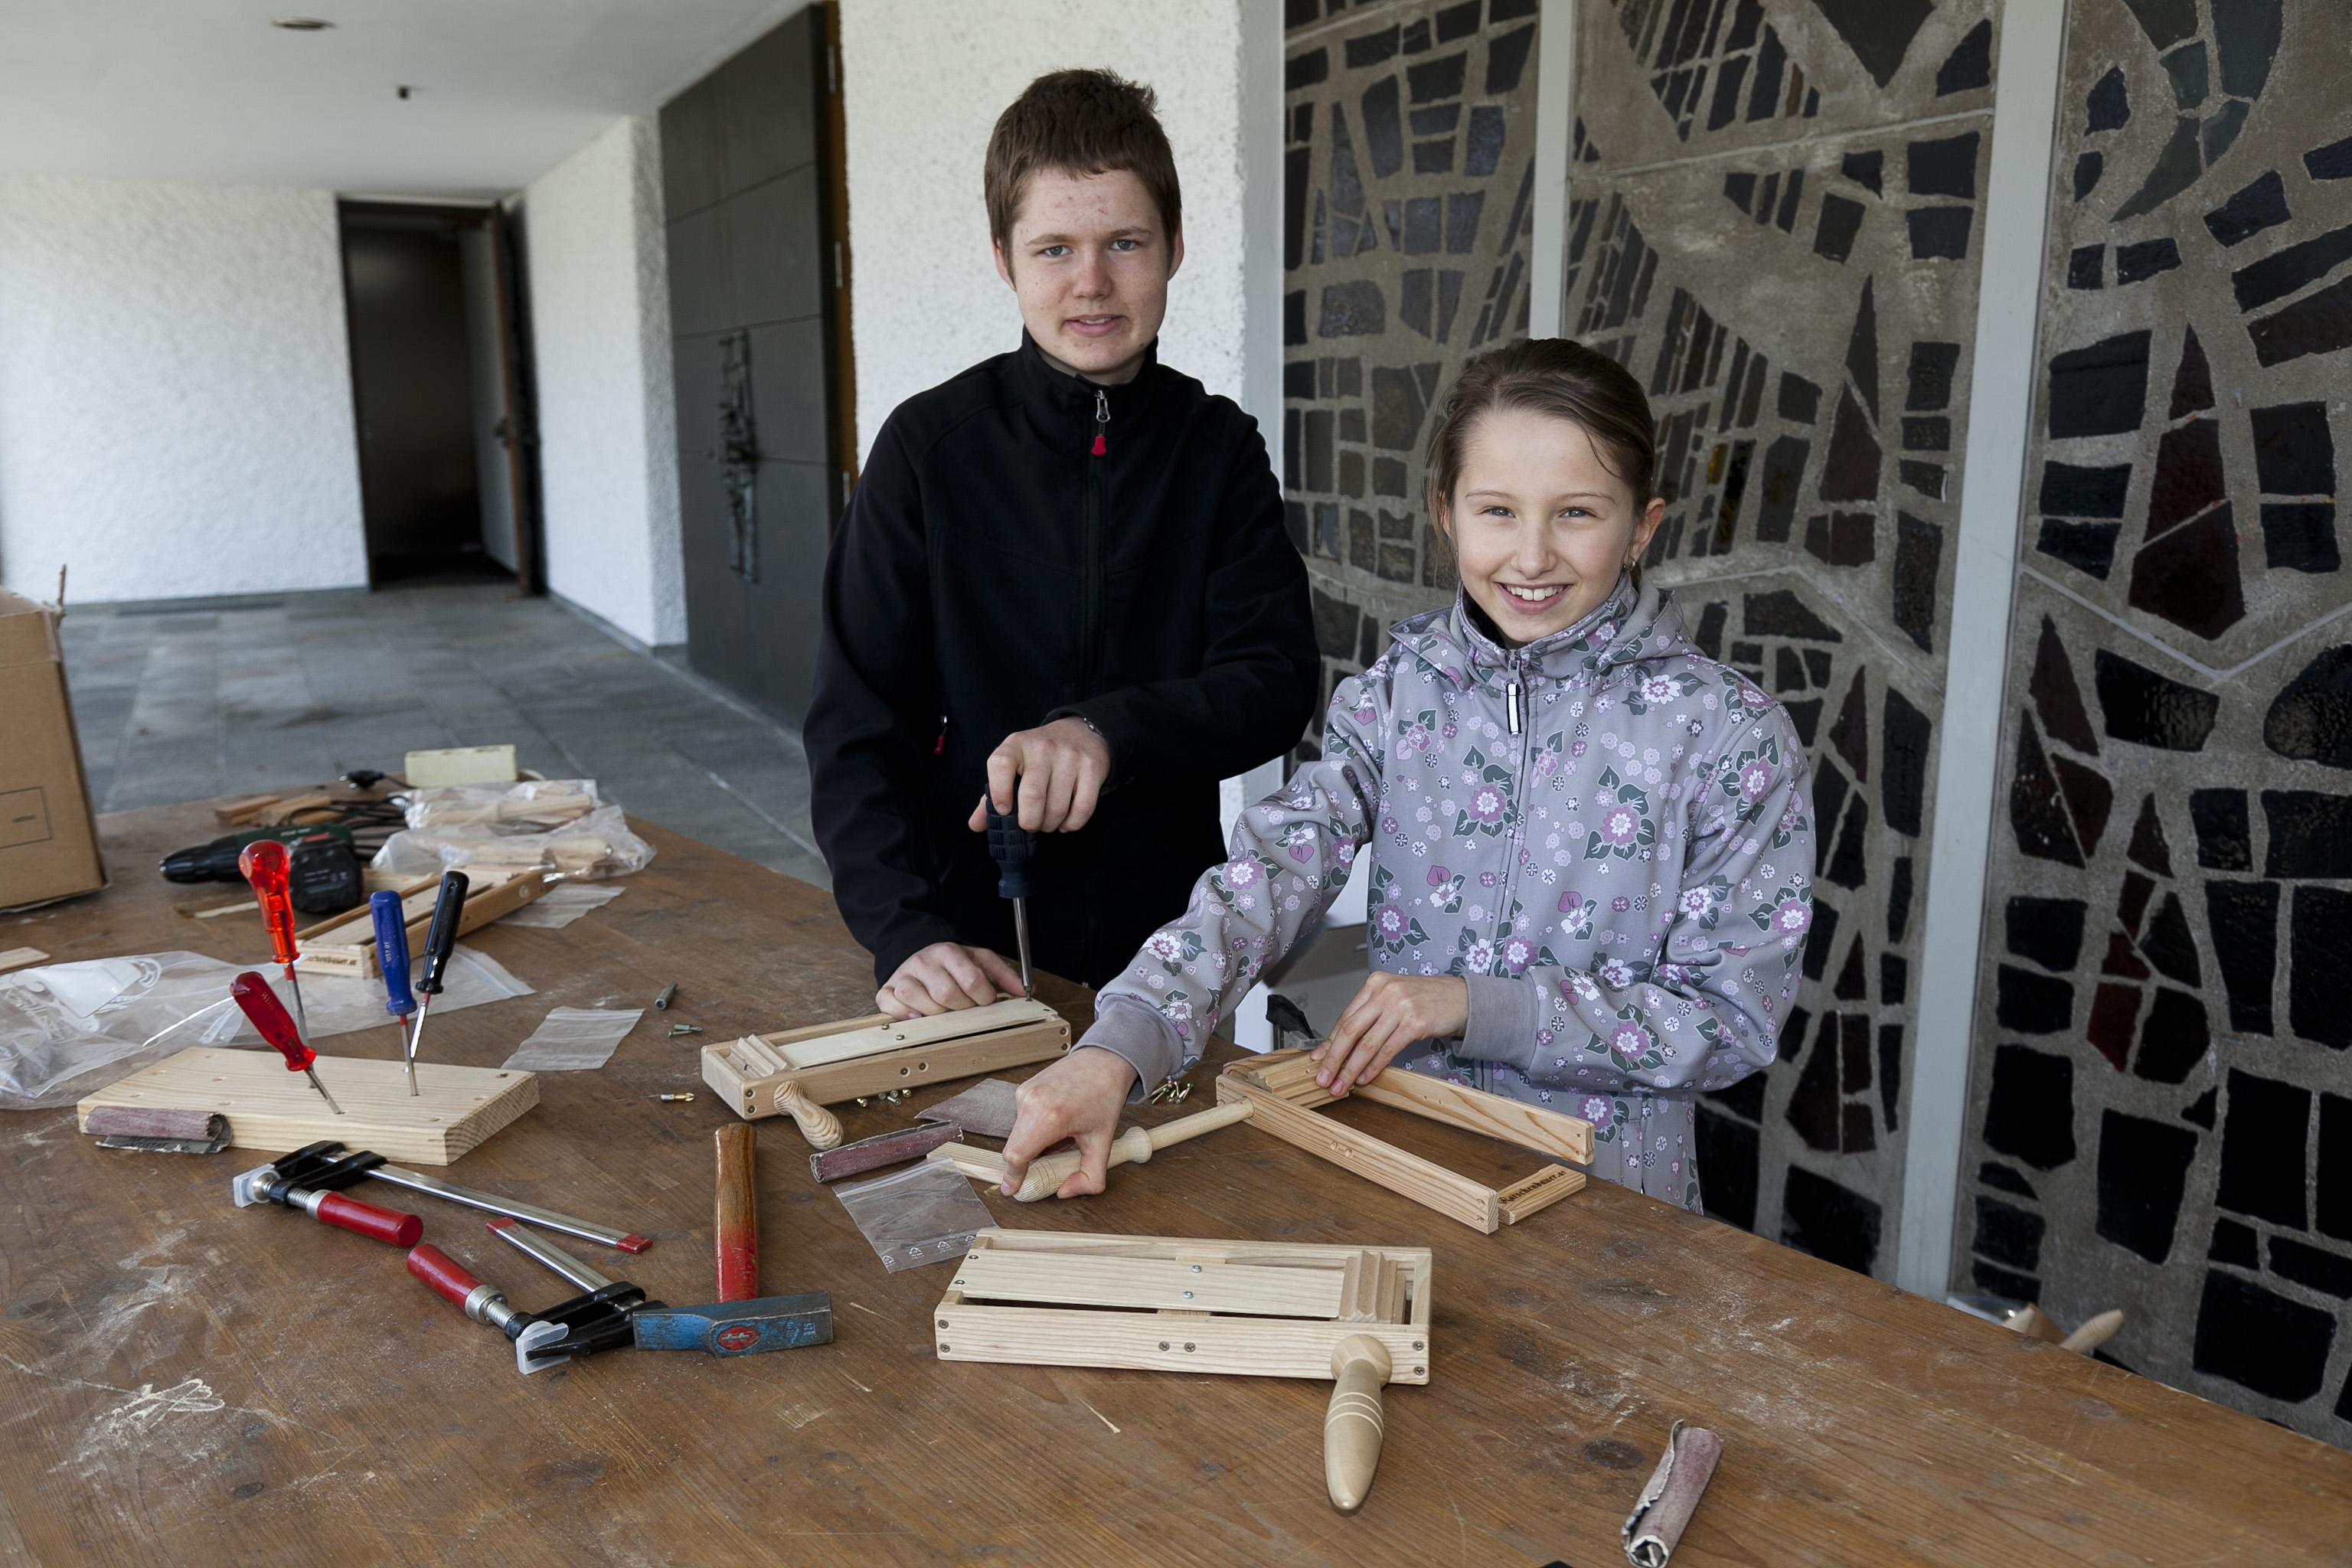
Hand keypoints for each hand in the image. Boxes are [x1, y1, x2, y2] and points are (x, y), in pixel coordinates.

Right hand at [876, 943, 1023, 1018]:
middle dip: (961, 1008)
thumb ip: (1004, 975)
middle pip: (947, 996)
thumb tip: (1026, 991)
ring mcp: (903, 977)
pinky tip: (918, 1016)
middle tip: (963, 1006)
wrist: (917, 954)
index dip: (983, 997)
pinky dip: (906, 1016)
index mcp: (949, 952)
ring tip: (943, 1010)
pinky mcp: (886, 991)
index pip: (972, 981)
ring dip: (937, 1014)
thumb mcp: (980, 961)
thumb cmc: (952, 964)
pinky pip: (893, 1007)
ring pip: (921, 1004)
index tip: (984, 1000)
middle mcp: (924, 962)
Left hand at [964, 717, 1110, 832]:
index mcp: (1016, 745)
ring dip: (1050, 825)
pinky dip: (1071, 824)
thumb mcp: (1013, 765)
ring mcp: (1070, 757)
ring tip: (1047, 823)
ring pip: (1057, 808)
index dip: (998, 792)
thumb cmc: (1039, 756)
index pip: (1000, 764)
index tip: (1004, 810)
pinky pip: (1082, 809)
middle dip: (1029, 822)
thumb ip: (991, 795)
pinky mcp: (1092, 768)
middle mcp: (1043, 748)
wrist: (1081, 733)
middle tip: (1030, 825)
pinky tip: (1064, 822)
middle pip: (1032, 795)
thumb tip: (975, 825)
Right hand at [1000, 1046, 1136, 1199]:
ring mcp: (1024, 1093)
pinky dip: (1036, 1127)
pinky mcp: (1023, 1089)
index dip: (1012, 1176)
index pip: (1016, 1155)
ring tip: (1064, 1132)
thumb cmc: (1104, 1096)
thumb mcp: (1103, 1143)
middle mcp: (1031, 1102)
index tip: (1011, 1189)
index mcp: (1049, 1117)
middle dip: (1030, 1160)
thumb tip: (1066, 1192)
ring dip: (1035, 1143)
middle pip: (1015, 1147)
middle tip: (1056, 1156)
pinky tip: (1058, 1119)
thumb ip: (1091, 1177)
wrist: (1104, 1061)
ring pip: (1018, 1134)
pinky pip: (1022, 1119)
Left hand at [1311, 973, 1468, 1095]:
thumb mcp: (1393, 1000)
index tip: (1318, 1059)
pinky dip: (1373, 1067)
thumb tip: (1340, 1044)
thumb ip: (1369, 1017)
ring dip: (1350, 1068)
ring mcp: (1401, 1007)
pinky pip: (1387, 1050)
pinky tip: (1364, 1078)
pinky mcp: (1416, 1024)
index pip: (1345, 1017)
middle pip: (1350, 1029)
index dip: (1329, 1042)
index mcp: (1375, 984)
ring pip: (1367, 1043)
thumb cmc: (1426, 1000)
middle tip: (1322, 1077)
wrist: (1461, 999)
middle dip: (1333, 1058)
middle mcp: (1386, 992)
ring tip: (1341, 1085)